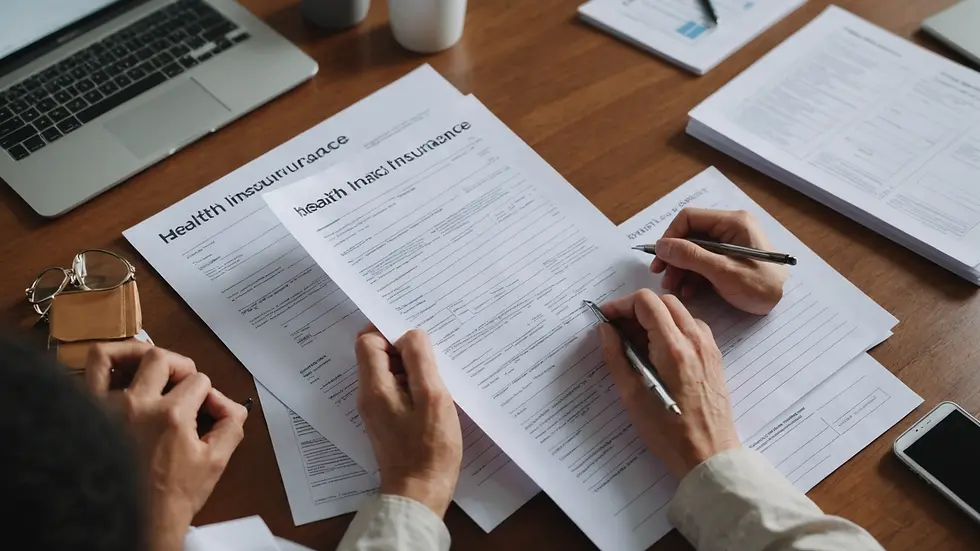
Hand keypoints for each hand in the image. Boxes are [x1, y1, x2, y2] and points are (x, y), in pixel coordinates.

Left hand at [85, 342, 247, 550]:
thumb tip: (231, 405)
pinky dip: (102, 364)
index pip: (199, 381)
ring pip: (117, 355)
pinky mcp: (85, 414)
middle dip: (181, 366)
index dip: (209, 392)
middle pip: (163, 359)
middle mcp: (137, 405)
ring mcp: (106, 407)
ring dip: (137, 352)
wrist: (133, 521)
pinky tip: (118, 371)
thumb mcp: (214, 462)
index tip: (207, 409)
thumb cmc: (169, 497)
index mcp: (171, 416)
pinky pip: (86, 374)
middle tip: (185, 381)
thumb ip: (230, 426)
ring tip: (149, 363)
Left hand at [355, 326, 461, 516]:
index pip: (368, 340)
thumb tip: (411, 335)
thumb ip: (420, 360)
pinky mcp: (389, 421)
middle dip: (405, 349)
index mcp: (374, 387)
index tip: (418, 339)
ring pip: (390, 372)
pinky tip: (435, 395)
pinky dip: (414, 385)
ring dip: (412, 368)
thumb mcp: (432, 397)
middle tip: (435, 356)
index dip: (391, 332)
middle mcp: (369, 395)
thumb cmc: (429, 448)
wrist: (419, 493)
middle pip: (378, 354)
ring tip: (439, 376)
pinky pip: (397, 390)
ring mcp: (378, 409)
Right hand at [599, 289, 738, 479]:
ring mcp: (708, 348)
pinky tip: (658, 352)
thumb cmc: (668, 431)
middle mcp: (695, 340)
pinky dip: (672, 329)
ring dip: (655, 318)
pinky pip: (692, 328)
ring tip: (636, 343)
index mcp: (673, 347)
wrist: (709, 455)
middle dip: (636, 309)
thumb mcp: (632, 395)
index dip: (620, 305)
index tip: (605, 318)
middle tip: (618, 330)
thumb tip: (605, 330)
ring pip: (679, 312)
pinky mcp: (714, 358)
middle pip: (663, 302)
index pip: (645, 303)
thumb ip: (616, 356)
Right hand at [650, 208, 786, 314]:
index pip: (689, 218)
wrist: (787, 304)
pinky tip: (689, 290)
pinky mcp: (730, 258)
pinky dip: (693, 274)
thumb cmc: (760, 286)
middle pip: (690, 235)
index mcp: (732, 222)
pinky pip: (704, 261)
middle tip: (663, 277)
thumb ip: (691, 256)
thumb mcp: (723, 272)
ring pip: (694, 250)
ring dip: (681, 268)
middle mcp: (730, 228)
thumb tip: (662, 246)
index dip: (670, 237)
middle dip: (675, 257)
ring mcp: (730, 243)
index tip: (660, 258)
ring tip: (675, 287)